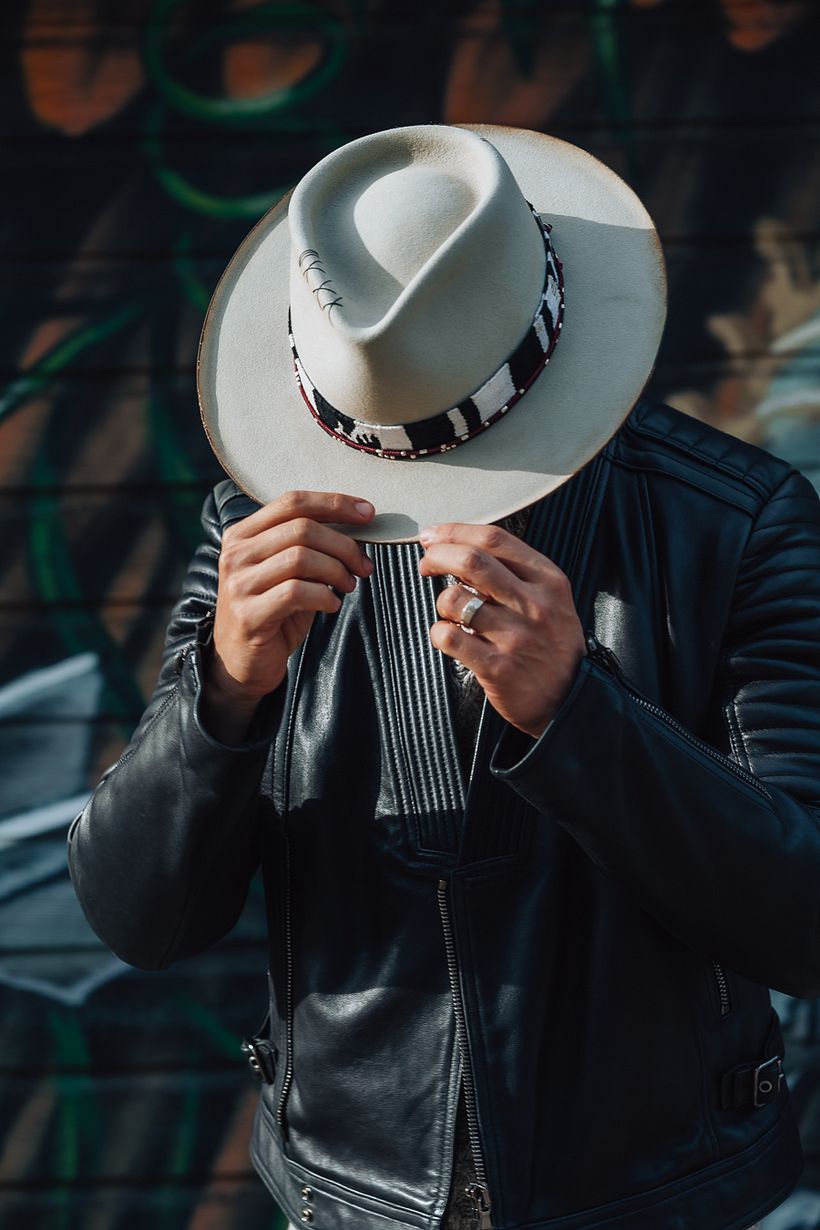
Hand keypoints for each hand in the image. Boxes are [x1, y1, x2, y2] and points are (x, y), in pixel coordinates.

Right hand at [201, 490, 373, 742]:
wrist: (242, 663)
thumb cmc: (274, 613)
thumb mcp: (289, 573)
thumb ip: (311, 547)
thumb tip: (358, 526)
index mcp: (243, 534)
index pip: (292, 502)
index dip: (334, 503)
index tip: (367, 513)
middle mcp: (236, 554)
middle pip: (302, 529)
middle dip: (344, 544)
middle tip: (364, 565)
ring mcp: (239, 584)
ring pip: (301, 558)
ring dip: (337, 571)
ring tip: (349, 586)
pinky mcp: (249, 615)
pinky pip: (296, 592)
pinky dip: (324, 596)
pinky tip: (332, 605)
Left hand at [418, 522, 585, 737]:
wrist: (570, 699)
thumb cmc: (552, 645)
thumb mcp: (551, 599)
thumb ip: (515, 573)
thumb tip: (460, 548)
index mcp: (547, 581)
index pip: (495, 540)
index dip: (455, 532)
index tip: (434, 536)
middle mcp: (533, 605)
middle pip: (472, 561)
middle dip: (437, 556)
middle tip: (426, 565)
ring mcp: (515, 637)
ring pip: (455, 599)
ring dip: (442, 602)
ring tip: (450, 613)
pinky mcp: (497, 667)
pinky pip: (449, 637)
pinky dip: (439, 632)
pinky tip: (450, 636)